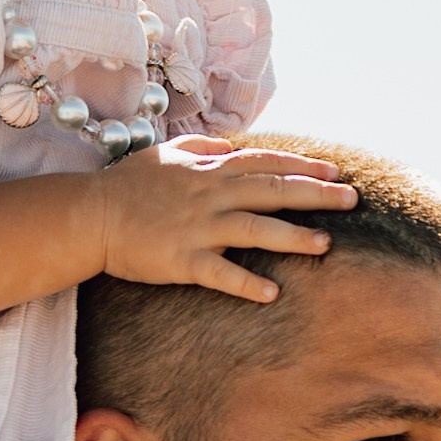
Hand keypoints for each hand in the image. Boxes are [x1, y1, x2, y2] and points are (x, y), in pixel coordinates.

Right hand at [97, 143, 357, 302]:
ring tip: (326, 245)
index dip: (303, 166)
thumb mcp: (165, 155)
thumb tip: (231, 146)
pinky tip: (271, 293)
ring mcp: (197, 227)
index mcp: (209, 170)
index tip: (336, 170)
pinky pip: (220, 273)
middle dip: (316, 194)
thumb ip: (202, 147)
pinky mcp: (182, 259)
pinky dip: (246, 284)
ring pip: (255, 229)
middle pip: (273, 191)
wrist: (87, 215)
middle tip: (353, 199)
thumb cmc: (127, 186)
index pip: (266, 163)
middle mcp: (209, 195)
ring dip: (293, 237)